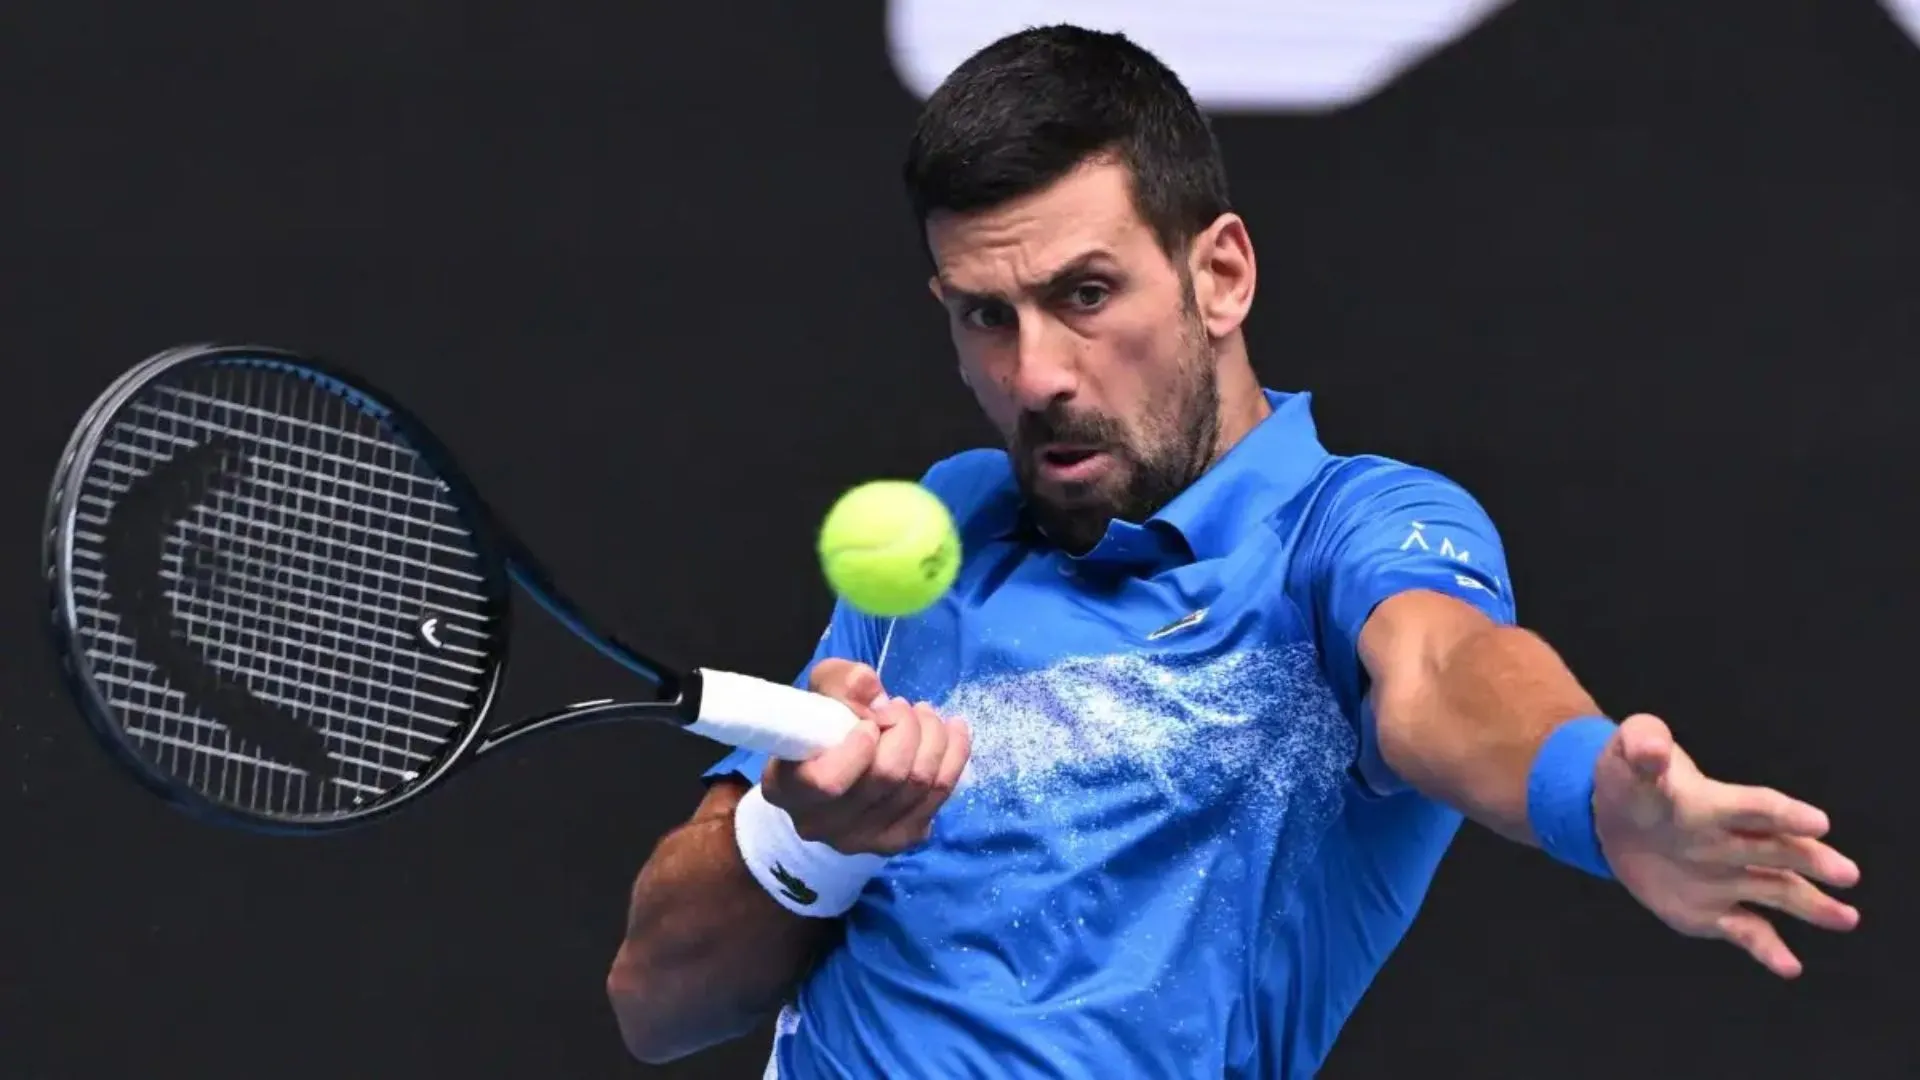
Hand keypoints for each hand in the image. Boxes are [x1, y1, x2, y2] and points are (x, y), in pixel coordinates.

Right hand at [761, 658, 970, 856]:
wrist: (835, 774)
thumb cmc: (822, 729)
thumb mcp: (821, 693)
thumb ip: (841, 684)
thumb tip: (874, 691)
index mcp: (788, 789)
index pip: (827, 781)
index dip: (858, 746)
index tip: (868, 721)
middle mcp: (821, 825)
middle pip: (886, 776)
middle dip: (905, 727)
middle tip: (901, 705)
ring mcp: (863, 840)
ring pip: (919, 783)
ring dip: (933, 736)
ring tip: (923, 714)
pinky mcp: (900, 839)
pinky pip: (940, 795)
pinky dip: (954, 755)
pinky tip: (952, 731)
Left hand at [1592, 714, 1861, 977]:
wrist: (1615, 821)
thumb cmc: (1631, 780)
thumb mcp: (1628, 753)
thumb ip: (1641, 742)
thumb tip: (1652, 748)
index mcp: (1714, 804)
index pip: (1754, 807)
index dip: (1782, 814)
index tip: (1817, 823)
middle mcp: (1732, 843)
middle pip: (1779, 851)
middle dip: (1811, 860)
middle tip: (1846, 873)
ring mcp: (1727, 879)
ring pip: (1778, 891)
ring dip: (1811, 905)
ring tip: (1845, 918)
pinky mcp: (1712, 912)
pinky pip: (1746, 930)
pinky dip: (1767, 949)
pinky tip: (1789, 967)